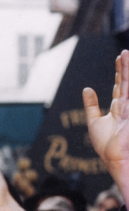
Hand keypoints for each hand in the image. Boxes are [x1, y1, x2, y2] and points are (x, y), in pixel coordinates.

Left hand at [84, 50, 128, 198]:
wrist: (114, 158)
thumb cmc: (107, 145)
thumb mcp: (94, 122)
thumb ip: (91, 105)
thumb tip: (87, 88)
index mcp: (119, 107)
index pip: (120, 85)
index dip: (120, 72)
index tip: (119, 57)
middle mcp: (127, 106)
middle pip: (126, 82)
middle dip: (125, 67)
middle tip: (124, 52)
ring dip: (128, 70)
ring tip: (126, 54)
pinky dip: (128, 83)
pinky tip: (126, 74)